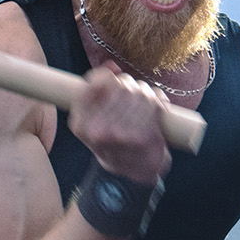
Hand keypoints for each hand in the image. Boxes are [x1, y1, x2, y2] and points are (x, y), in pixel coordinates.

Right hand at [69, 64, 173, 184]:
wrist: (134, 173)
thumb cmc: (112, 142)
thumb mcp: (88, 122)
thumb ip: (92, 93)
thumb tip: (111, 65)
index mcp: (81, 126)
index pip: (95, 83)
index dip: (106, 75)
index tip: (112, 74)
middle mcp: (98, 130)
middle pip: (122, 85)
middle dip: (130, 86)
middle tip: (132, 98)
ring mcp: (122, 134)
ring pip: (139, 92)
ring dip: (145, 95)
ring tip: (144, 106)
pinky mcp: (144, 137)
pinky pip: (154, 104)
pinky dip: (159, 104)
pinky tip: (157, 112)